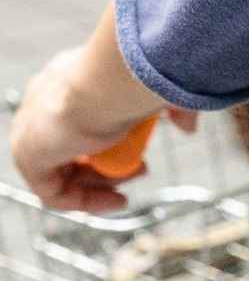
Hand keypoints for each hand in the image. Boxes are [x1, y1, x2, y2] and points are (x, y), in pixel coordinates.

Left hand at [11, 44, 193, 212]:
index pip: (80, 123)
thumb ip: (173, 109)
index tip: (140, 160)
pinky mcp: (28, 155)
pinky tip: (114, 201)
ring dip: (101, 187)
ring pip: (63, 173)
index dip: (112, 147)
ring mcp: (31, 130)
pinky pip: (53, 192)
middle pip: (72, 151)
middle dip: (108, 170)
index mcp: (68, 81)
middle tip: (138, 173)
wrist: (109, 82)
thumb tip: (187, 127)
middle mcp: (43, 103)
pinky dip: (84, 202)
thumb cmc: (134, 78)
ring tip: (128, 189)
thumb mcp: (161, 96)